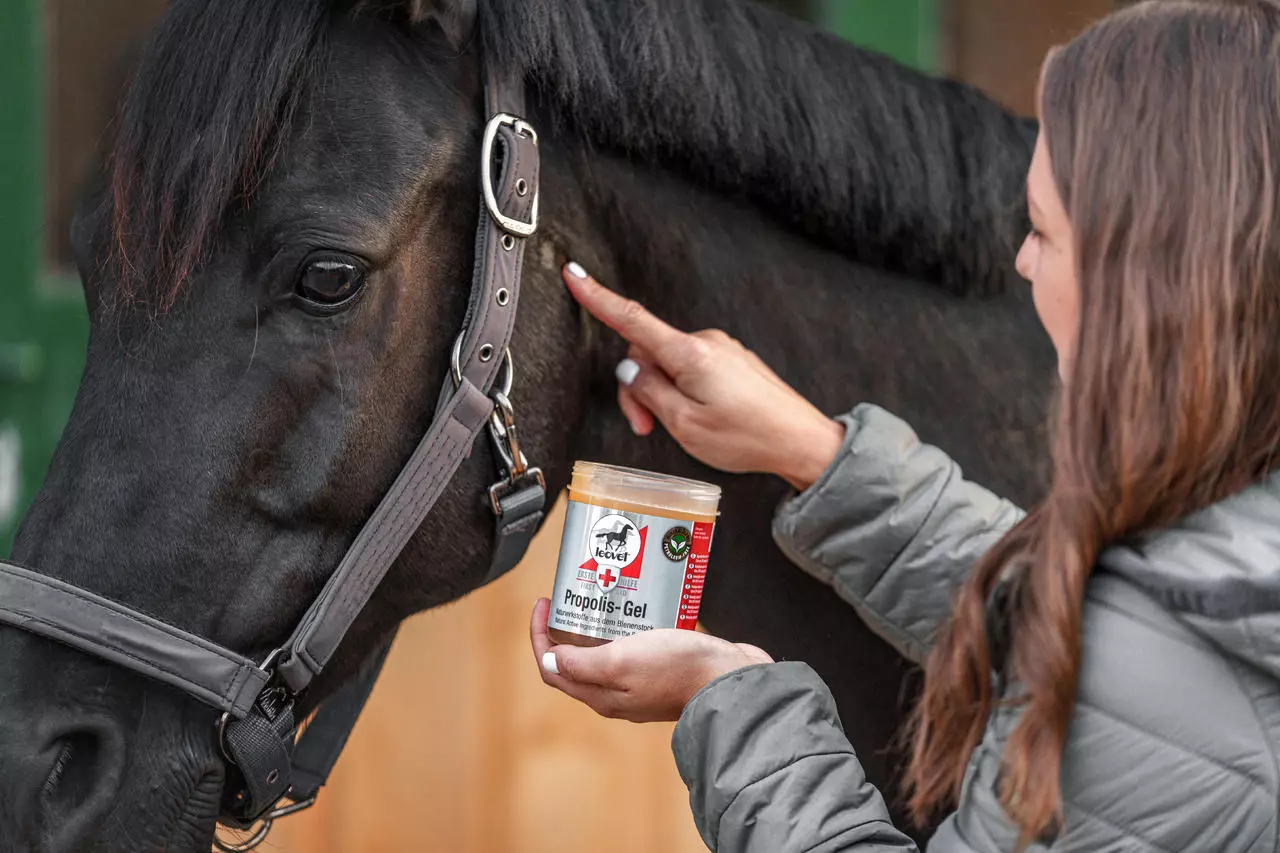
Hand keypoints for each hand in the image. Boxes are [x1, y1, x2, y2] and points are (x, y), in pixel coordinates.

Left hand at [530, 599, 772, 722]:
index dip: (540, 637)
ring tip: (604, 596)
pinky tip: (638, 608)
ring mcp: (642, 684)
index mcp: (602, 694)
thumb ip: (583, 663)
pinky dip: (628, 628)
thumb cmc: (678, 669)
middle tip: (574, 596)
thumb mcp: (621, 661)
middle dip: (567, 629)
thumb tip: (550, 661)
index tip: (545, 603)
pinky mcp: (665, 672)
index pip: (553, 668)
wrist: (731, 680)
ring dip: (598, 627)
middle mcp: (618, 694)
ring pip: (607, 654)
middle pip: (577, 662)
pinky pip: (635, 648)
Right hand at [564, 262, 844, 490]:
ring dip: (662, 393)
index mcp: (689, 354)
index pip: (631, 319)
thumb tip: (629, 370)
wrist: (799, 441)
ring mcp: (721, 349)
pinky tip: (700, 416)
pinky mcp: (731, 360)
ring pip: (668, 363)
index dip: (598, 297)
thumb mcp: (684, 424)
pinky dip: (683, 391)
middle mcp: (706, 343)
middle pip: (646, 352)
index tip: (575, 274)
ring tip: (679, 426)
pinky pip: (691, 367)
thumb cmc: (749, 436)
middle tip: (647, 425)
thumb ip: (649, 392)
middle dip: (639, 388)